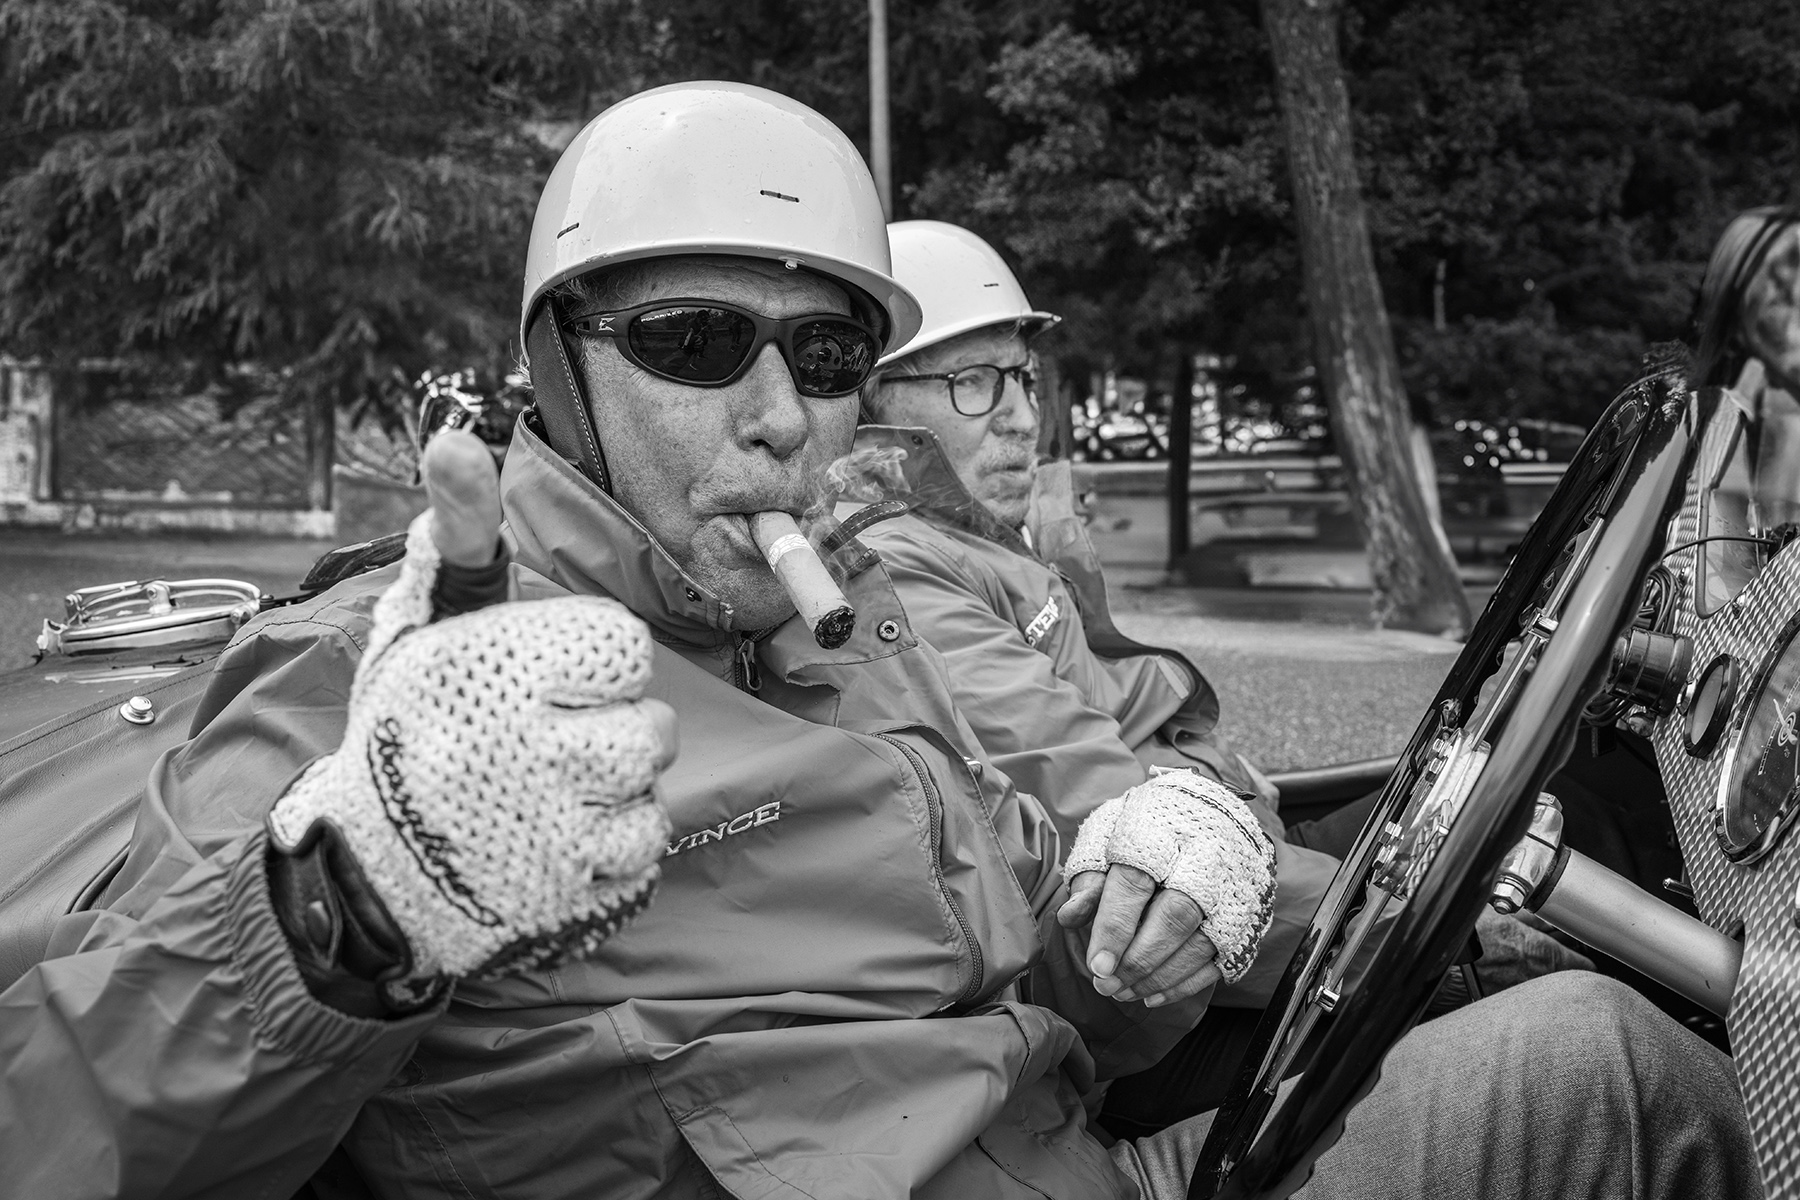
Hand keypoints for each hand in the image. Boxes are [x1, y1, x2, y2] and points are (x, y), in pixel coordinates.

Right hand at [269, 432, 677, 988]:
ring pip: (652, 794)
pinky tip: (557, 844)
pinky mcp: (568, 899)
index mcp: (498, 674)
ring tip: (550, 795)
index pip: (626, 650)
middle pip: (654, 728)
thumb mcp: (425, 626)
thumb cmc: (408, 733)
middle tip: (546, 744)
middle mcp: (529, 754)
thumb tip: (454, 439)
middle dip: (612, 731)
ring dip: (616, 795)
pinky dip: (613, 852)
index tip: (546, 684)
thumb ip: (457, 535)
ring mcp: (552, 836)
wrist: (362, 872)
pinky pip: (644, 857)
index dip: (594, 666)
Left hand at [1057, 769, 1277, 1005]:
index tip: (1098, 965)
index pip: (1136, 883)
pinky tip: (1154, 994)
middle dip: (1139, 959)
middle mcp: (1206, 856)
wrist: (1213, 804)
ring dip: (1159, 977)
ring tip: (1124, 992)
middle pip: (1177, 916)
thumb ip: (1090, 873)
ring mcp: (1233, 886)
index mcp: (1161, 830)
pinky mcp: (1247, 913)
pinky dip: (1187, 983)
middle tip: (1107, 986)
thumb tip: (1070, 916)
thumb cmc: (1149, 824)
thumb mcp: (1110, 831)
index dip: (1115, 927)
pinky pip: (1222, 958)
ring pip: (1202, 943)